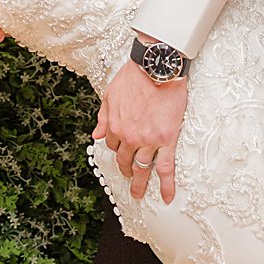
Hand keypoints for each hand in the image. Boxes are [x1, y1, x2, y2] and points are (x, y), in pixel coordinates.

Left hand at [94, 60, 187, 205]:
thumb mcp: (110, 95)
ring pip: (143, 168)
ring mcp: (148, 140)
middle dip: (126, 171)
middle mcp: (129, 137)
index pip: (114, 145)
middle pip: (126, 160)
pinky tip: (166, 197)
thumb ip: (103, 117)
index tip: (123, 152)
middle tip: (129, 180)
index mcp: (115, 126)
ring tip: (139, 193)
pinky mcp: (166, 140)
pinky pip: (165, 167)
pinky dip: (165, 185)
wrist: (156, 67)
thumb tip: (97, 135)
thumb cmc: (135, 76)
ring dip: (140, 183)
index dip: (118, 149)